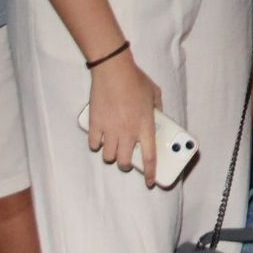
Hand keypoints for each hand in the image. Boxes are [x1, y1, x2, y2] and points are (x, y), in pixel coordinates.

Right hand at [87, 52, 163, 185]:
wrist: (113, 70)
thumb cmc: (136, 80)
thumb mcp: (155, 93)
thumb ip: (158, 108)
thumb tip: (158, 116)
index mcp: (145, 126)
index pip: (149, 157)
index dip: (150, 173)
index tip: (150, 182)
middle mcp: (128, 132)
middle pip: (124, 162)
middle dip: (126, 165)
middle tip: (126, 160)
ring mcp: (110, 130)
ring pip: (108, 156)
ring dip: (111, 154)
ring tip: (113, 146)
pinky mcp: (95, 124)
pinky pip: (93, 144)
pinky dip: (96, 144)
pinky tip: (100, 139)